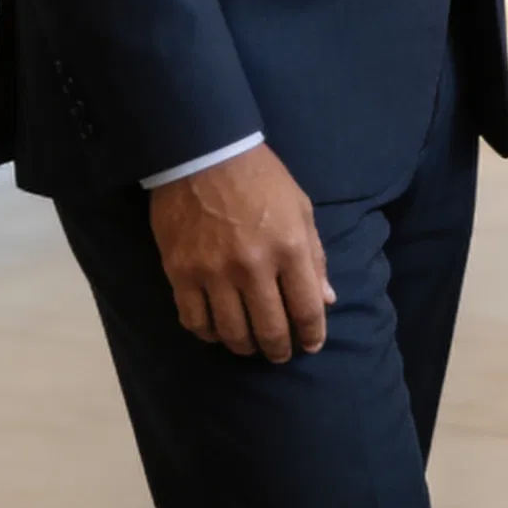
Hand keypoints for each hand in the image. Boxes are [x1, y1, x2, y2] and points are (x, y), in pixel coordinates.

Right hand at [148, 142, 334, 361]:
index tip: (311, 345)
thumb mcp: (300, 208)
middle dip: (279, 350)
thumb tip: (327, 300)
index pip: (306, 308)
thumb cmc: (260, 178)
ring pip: (232, 332)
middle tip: (280, 354)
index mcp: (289, 247)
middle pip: (270, 329)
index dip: (312, 335)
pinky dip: (208, 334)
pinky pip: (195, 321)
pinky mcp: (181, 273)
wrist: (204, 153)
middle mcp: (253, 266)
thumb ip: (314, 257)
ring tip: (250, 345)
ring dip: (245, 346)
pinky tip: (217, 331)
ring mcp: (214, 272)